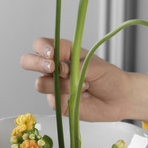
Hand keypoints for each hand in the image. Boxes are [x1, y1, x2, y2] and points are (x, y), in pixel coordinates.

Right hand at [21, 37, 147, 124]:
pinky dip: (66, 97)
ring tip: (81, 84)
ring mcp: (53, 86)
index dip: (42, 48)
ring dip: (60, 84)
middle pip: (28, 61)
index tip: (52, 54)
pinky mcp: (57, 103)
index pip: (40, 45)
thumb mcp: (94, 65)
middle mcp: (54, 68)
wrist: (119, 98)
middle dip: (36, 64)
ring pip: (40, 83)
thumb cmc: (108, 77)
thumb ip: (74, 66)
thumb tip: (59, 71)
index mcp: (62, 52)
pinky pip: (52, 100)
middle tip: (52, 68)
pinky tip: (81, 95)